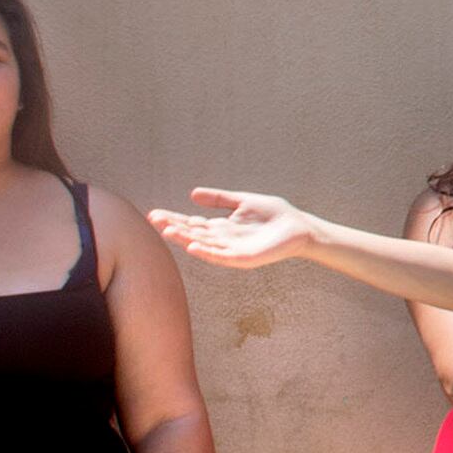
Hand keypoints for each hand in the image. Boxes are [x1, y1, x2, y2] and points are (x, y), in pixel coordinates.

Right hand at [152, 189, 320, 269]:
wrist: (298, 227)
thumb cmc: (273, 215)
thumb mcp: (242, 201)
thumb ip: (219, 199)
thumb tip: (192, 194)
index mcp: (221, 227)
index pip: (192, 223)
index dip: (174, 219)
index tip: (155, 213)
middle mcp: (222, 240)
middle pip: (193, 234)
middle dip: (174, 227)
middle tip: (154, 220)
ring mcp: (231, 250)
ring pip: (203, 245)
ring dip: (185, 239)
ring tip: (167, 232)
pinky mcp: (243, 258)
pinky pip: (221, 256)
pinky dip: (206, 252)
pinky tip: (193, 247)